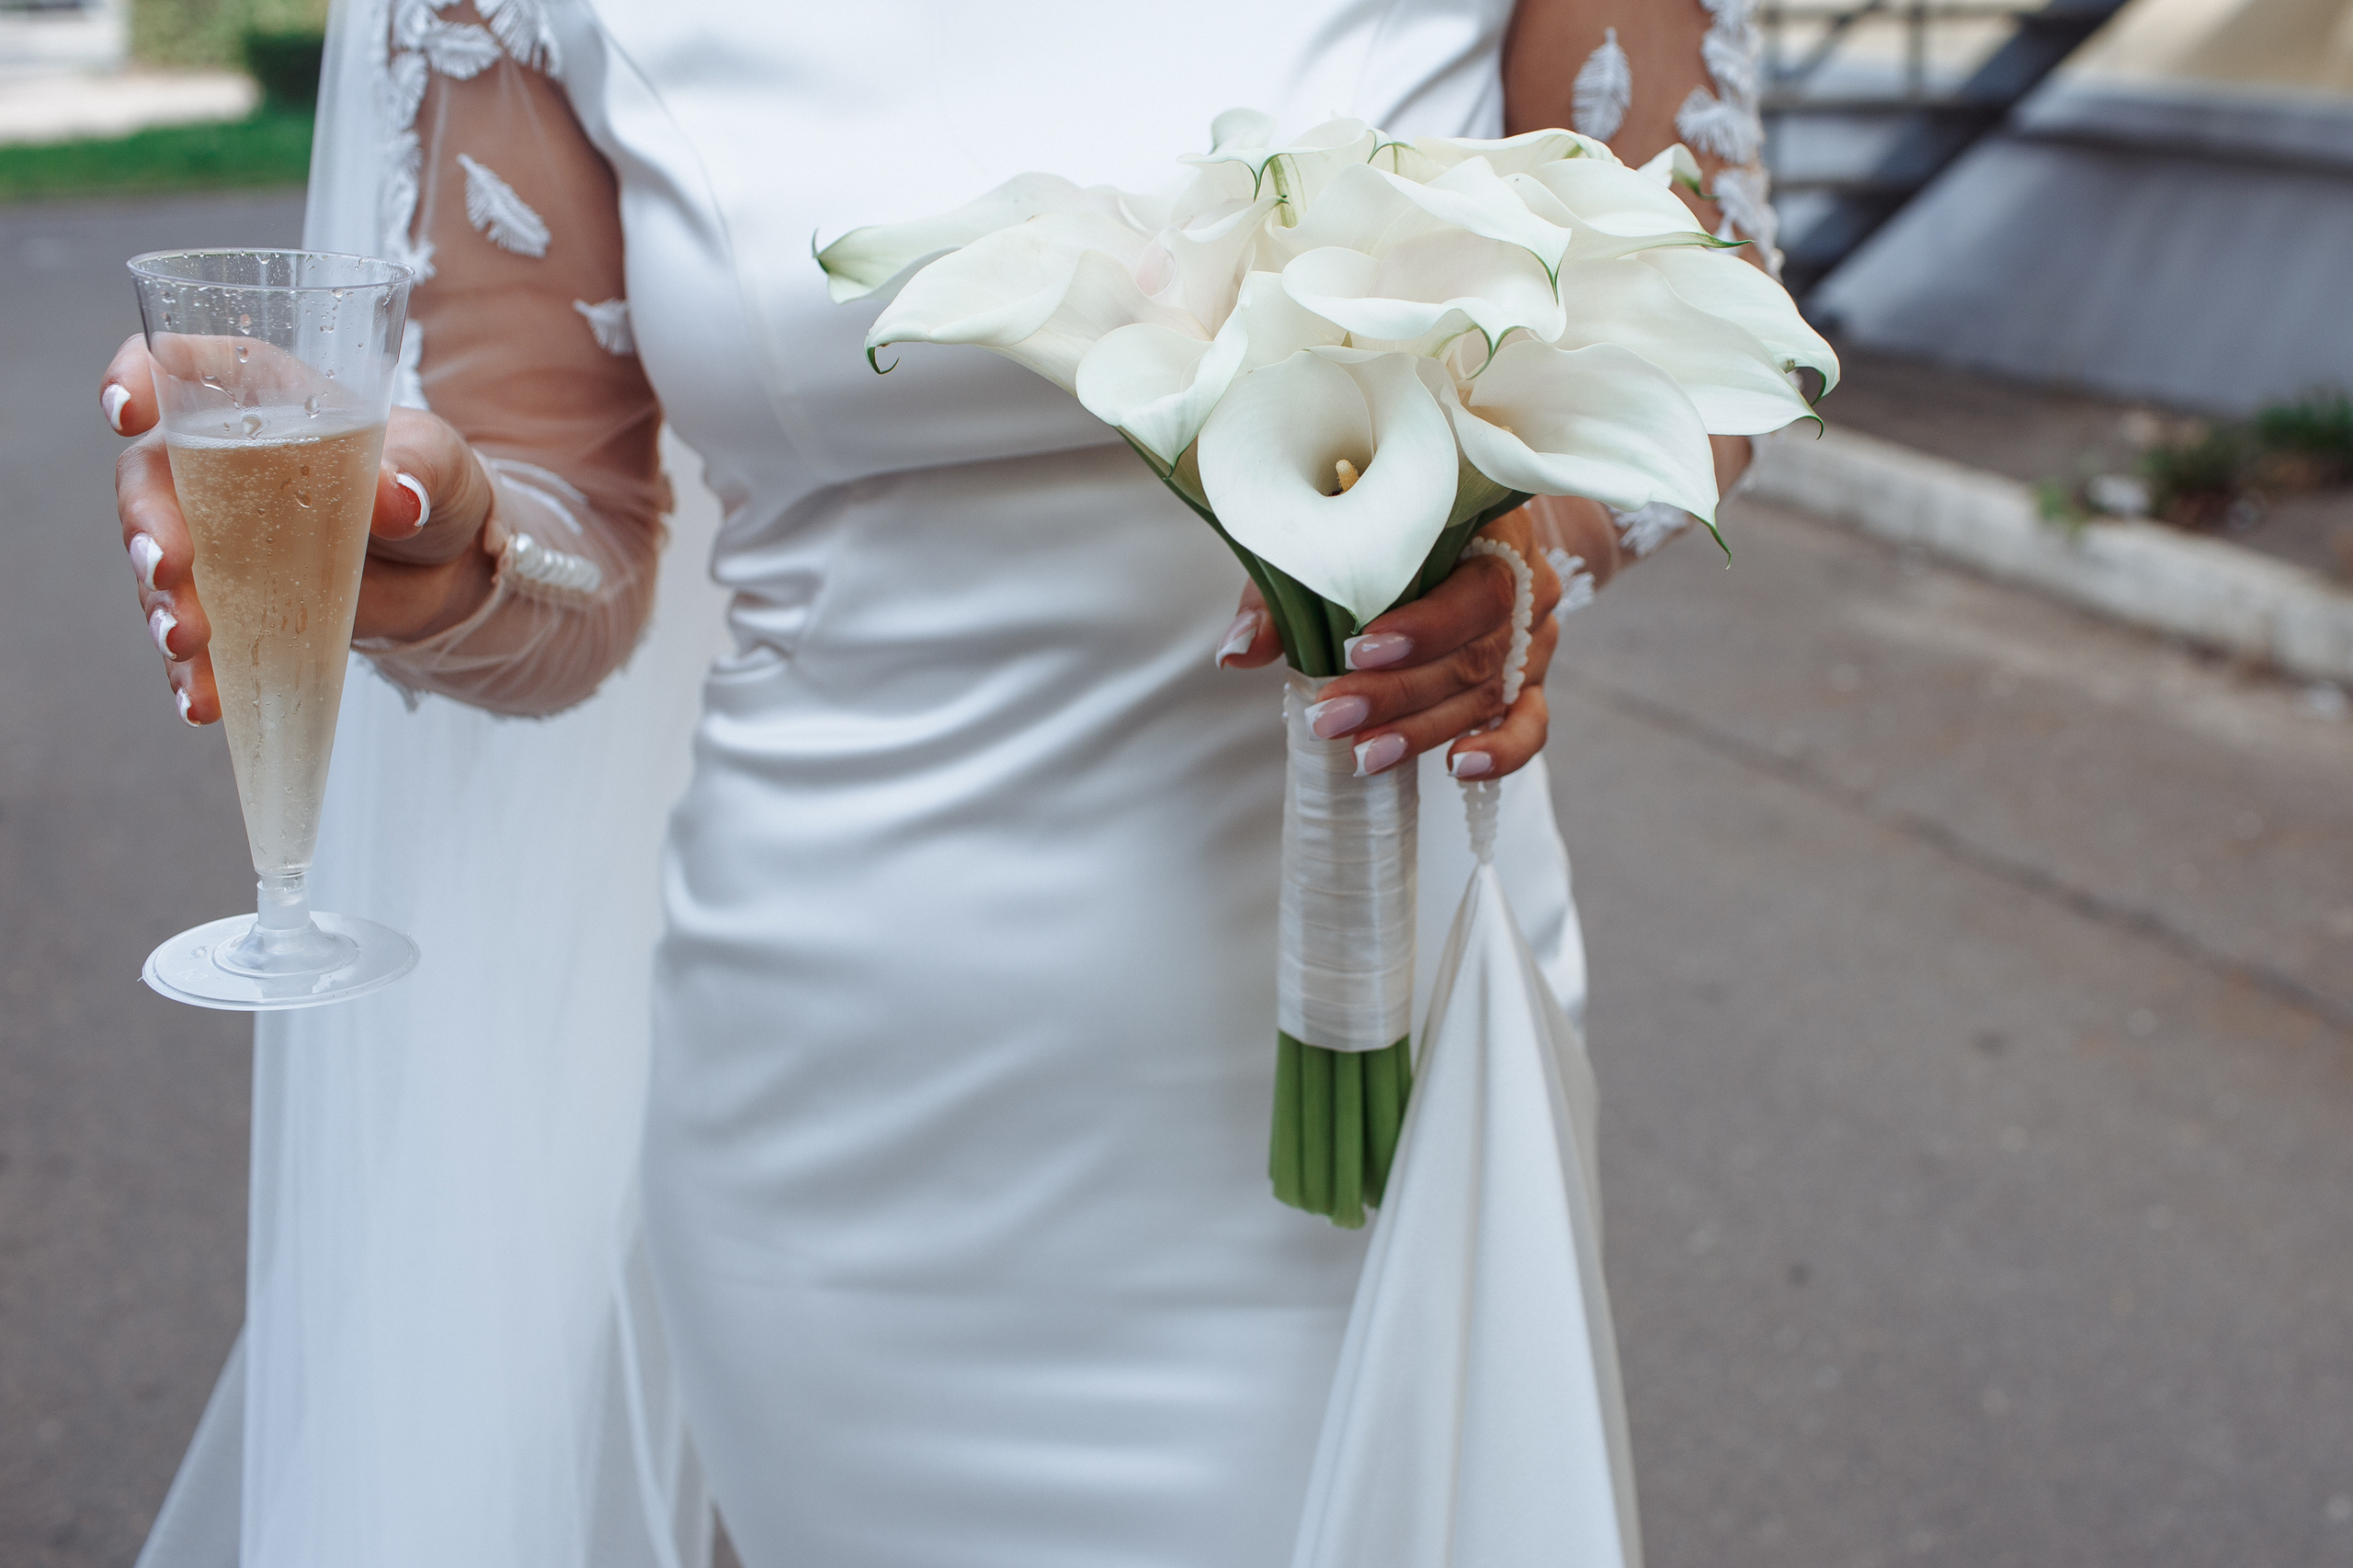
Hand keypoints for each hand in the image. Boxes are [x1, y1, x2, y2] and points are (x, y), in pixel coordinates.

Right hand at [102, 335, 498, 725]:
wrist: (451, 569)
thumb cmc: (433, 485)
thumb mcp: (440, 463)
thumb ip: (420, 467)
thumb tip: (397, 498)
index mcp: (259, 396)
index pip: (181, 368)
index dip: (138, 377)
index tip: (126, 409)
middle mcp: (216, 461)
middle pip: (149, 479)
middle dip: (145, 524)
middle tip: (166, 565)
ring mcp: (215, 538)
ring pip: (158, 566)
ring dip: (160, 605)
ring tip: (185, 640)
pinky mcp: (231, 604)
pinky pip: (194, 639)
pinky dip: (192, 673)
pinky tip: (200, 702)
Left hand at [1216, 505, 1564, 779]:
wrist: (1440, 525)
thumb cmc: (1375, 524)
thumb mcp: (1329, 537)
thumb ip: (1287, 589)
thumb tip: (1236, 653)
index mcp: (1492, 528)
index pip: (1477, 585)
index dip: (1423, 626)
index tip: (1356, 650)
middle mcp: (1526, 581)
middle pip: (1475, 649)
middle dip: (1398, 692)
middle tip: (1333, 718)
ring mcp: (1531, 636)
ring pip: (1486, 692)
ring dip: (1421, 729)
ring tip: (1363, 755)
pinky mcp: (1526, 681)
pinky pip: (1530, 724)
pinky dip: (1502, 751)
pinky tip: (1458, 768)